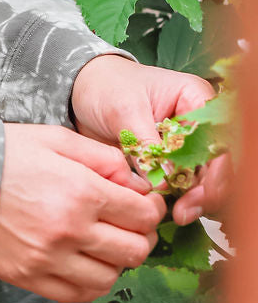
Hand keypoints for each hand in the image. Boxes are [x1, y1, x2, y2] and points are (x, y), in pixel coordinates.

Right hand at [0, 124, 165, 302]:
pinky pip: (79, 295)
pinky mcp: (30, 278)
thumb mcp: (57, 139)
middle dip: (140, 237)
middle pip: (134, 251)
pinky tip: (84, 263)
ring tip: (104, 244)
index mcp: (82, 192)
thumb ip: (102, 158)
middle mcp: (70, 231)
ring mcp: (49, 260)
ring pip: (110, 278)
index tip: (144, 203)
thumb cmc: (6, 154)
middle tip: (130, 225)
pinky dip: (90, 282)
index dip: (151, 209)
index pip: (143, 215)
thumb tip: (135, 182)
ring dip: (116, 262)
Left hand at [70, 54, 231, 225]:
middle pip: (219, 163)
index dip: (215, 169)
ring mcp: (187, 143)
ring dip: (197, 200)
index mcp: (194, 97)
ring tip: (178, 214)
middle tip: (184, 212)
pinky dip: (181, 200)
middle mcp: (198, 122)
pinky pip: (186, 186)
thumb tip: (166, 180)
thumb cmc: (106, 87)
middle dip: (208, 191)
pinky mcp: (173, 162)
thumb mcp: (124, 109)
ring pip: (207, 179)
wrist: (83, 92)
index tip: (198, 193)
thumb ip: (146, 142)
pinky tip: (170, 212)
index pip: (219, 137)